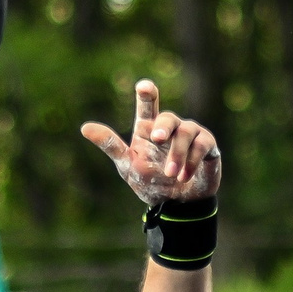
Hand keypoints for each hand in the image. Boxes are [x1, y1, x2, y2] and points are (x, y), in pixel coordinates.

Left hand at [81, 79, 222, 208]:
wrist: (177, 205)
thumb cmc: (150, 182)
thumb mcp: (127, 165)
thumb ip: (110, 145)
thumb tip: (84, 127)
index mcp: (149, 128)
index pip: (147, 105)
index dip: (146, 93)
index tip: (144, 86)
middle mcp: (171, 127)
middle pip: (168, 117)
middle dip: (163, 127)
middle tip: (157, 138)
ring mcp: (191, 134)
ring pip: (186, 132)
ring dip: (177, 154)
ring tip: (171, 174)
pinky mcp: (207, 145)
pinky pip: (203, 144)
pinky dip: (192, 161)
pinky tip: (184, 177)